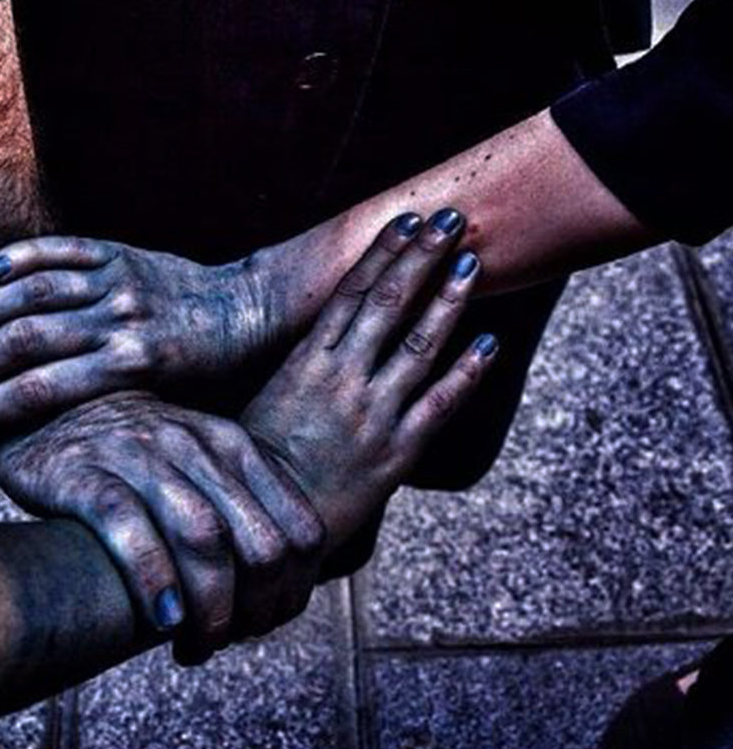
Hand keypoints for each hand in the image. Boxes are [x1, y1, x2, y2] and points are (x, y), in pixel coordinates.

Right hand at [0, 237, 269, 436]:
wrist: (250, 307)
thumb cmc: (211, 369)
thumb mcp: (169, 399)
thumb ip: (116, 409)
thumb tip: (54, 436)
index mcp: (131, 366)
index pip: (41, 388)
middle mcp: (120, 321)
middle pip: (26, 339)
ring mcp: (119, 281)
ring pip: (34, 293)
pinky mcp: (123, 254)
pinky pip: (65, 249)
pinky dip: (23, 257)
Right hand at [0, 393, 324, 664]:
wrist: (50, 411)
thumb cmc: (137, 454)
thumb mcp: (201, 462)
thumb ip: (242, 505)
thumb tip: (283, 586)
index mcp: (236, 446)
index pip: (302, 531)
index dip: (294, 592)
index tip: (266, 622)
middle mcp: (197, 446)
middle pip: (261, 544)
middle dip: (256, 610)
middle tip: (230, 640)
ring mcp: (142, 455)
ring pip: (204, 538)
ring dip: (211, 609)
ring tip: (196, 646)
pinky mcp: (86, 473)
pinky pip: (129, 528)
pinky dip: (154, 580)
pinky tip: (162, 620)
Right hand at [241, 211, 497, 549]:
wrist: (268, 527)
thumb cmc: (259, 462)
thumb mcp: (268, 397)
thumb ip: (302, 362)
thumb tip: (328, 328)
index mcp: (306, 361)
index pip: (351, 293)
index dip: (383, 253)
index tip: (406, 221)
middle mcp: (342, 378)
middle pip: (389, 304)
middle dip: (421, 258)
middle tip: (449, 221)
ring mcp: (372, 413)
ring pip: (420, 344)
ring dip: (449, 300)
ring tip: (473, 263)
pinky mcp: (397, 450)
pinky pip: (440, 403)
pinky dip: (467, 370)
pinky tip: (490, 341)